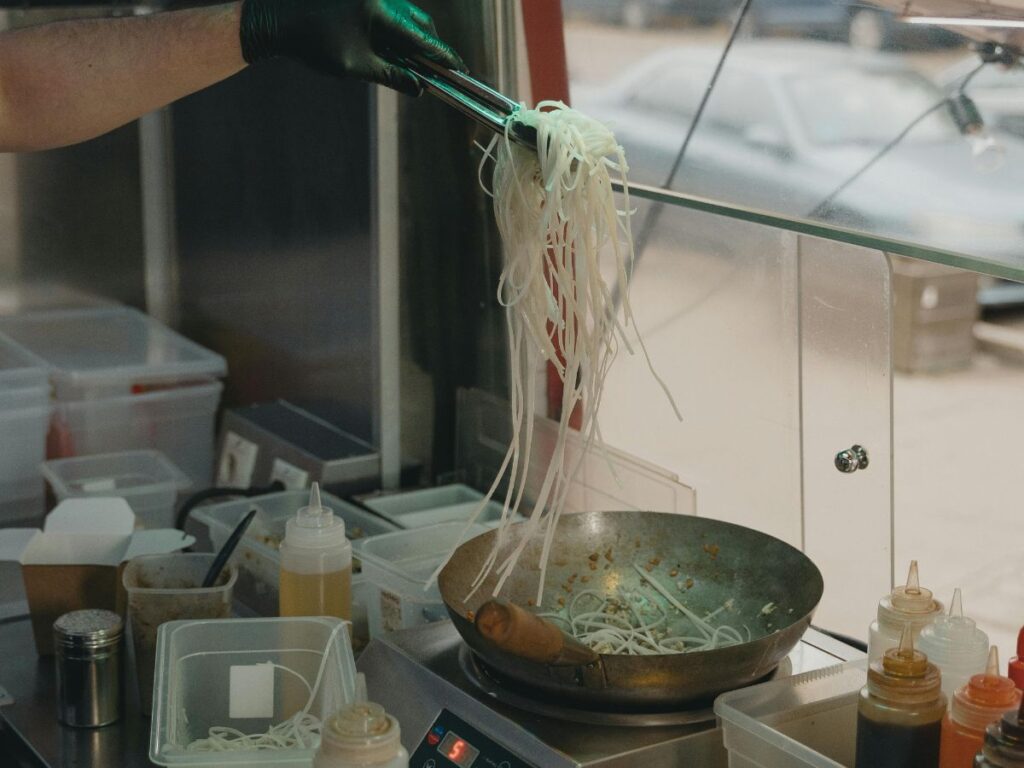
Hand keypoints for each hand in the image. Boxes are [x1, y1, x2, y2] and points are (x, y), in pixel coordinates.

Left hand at [239, 0, 464, 94]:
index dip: (445, 57)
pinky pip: (390, 11)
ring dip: (412, 39)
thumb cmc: (313, 44)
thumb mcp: (355, 66)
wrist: (276, 18)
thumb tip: (420, 88)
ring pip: (406, 15)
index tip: (460, 70)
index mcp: (381, 13)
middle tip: (434, 71)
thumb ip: (391, 75)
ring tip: (408, 64)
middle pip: (420, 22)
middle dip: (430, 47)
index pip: (424, 38)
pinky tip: (387, 48)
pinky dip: (395, 30)